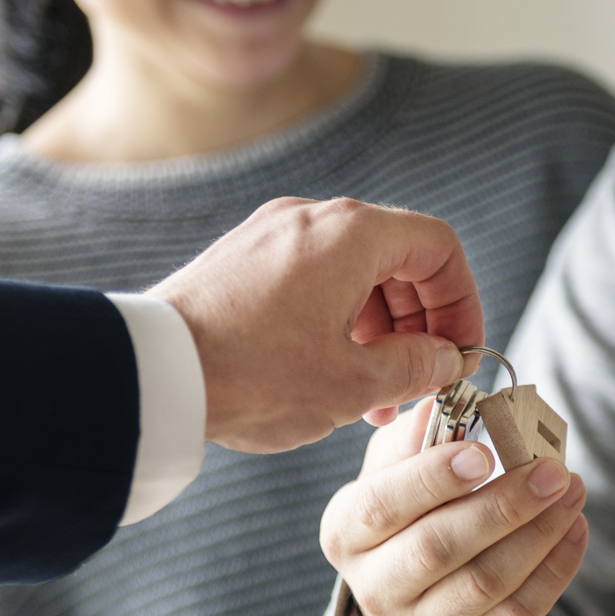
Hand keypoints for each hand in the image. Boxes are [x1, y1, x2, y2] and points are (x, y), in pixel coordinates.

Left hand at [149, 197, 483, 453]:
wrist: (152, 374)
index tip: (460, 353)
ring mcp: (270, 235)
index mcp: (351, 234)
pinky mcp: (240, 262)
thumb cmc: (253, 375)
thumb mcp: (353, 385)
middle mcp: (312, 219)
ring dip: (377, 330)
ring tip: (375, 396)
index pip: (438, 248)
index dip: (462, 302)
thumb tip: (443, 360)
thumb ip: (415, 367)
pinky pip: (310, 282)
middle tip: (419, 382)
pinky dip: (335, 322)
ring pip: (352, 274)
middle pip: (396, 259)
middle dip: (418, 324)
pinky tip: (329, 377)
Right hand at [319, 403, 587, 615]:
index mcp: (347, 534)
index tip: (484, 452)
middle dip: (503, 505)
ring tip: (572, 490)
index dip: (431, 479)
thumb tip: (439, 401)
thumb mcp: (393, 480)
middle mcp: (376, 587)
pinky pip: (520, 612)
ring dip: (538, 532)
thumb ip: (412, 441)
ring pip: (486, 581)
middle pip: (438, 547)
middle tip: (552, 470)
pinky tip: (574, 529)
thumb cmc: (408, 527)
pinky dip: (555, 568)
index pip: (381, 505)